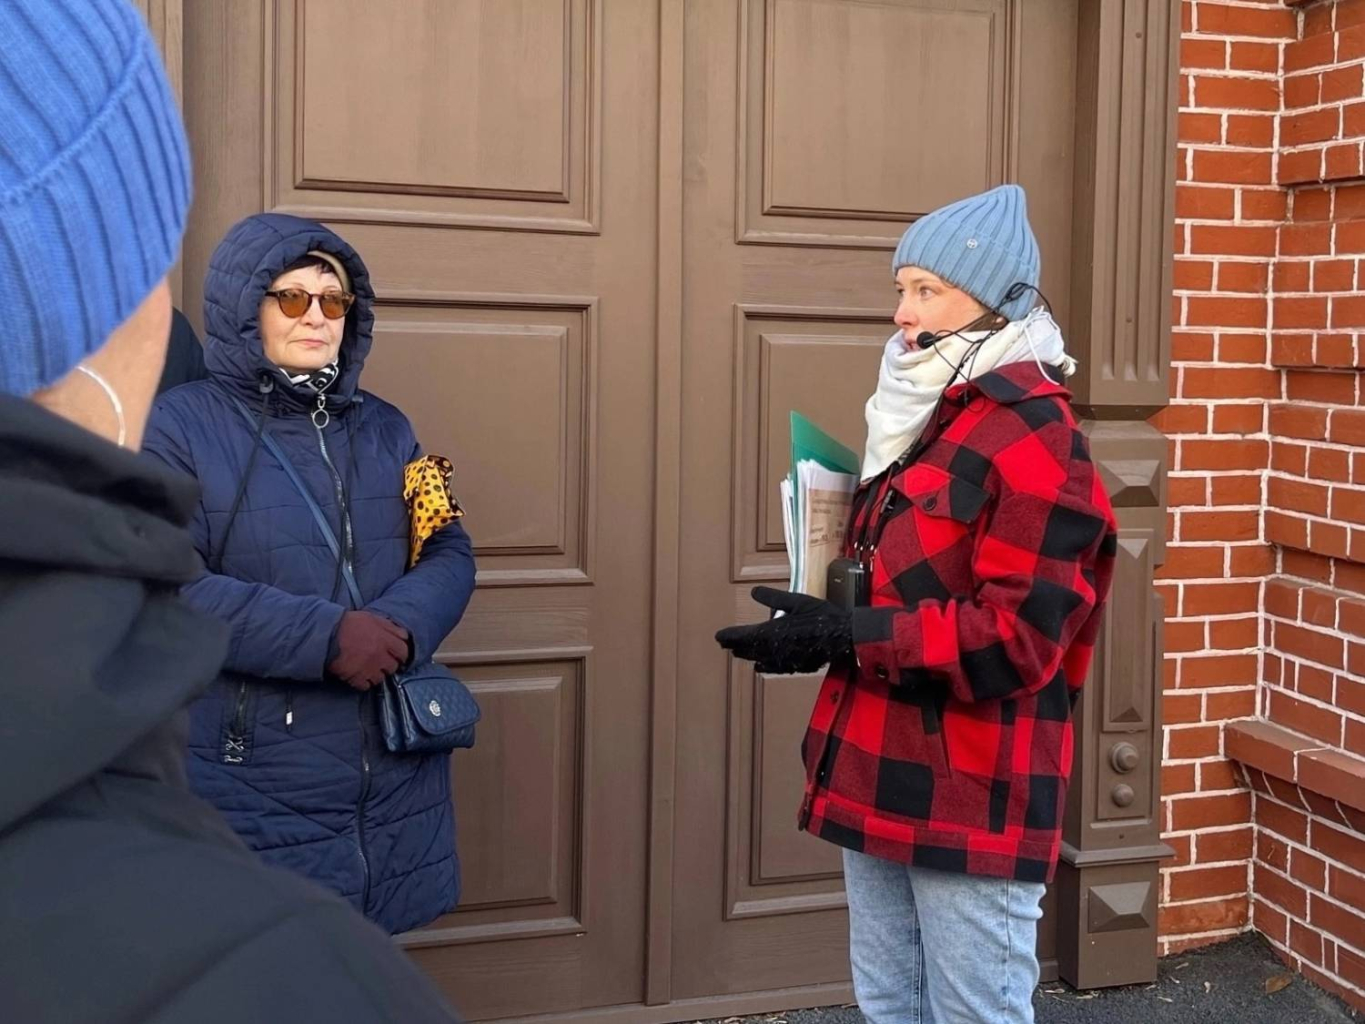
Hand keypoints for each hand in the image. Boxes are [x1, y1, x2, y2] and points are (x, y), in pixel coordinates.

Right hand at [327, 611, 408, 690]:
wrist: (326, 634)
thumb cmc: (348, 623)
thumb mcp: (373, 618)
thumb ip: (390, 627)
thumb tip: (404, 635)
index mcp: (386, 640)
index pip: (404, 652)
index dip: (401, 654)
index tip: (397, 655)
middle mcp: (380, 655)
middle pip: (393, 667)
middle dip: (389, 664)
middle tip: (381, 661)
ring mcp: (369, 668)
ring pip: (381, 678)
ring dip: (376, 674)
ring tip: (368, 668)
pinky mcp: (357, 678)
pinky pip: (366, 686)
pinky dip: (363, 682)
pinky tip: (358, 675)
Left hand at [714, 587, 851, 674]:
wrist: (845, 638)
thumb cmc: (822, 617)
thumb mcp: (797, 601)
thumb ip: (774, 599)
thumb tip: (754, 592)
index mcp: (772, 633)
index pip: (743, 636)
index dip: (729, 636)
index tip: (718, 636)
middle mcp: (775, 649)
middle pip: (749, 650)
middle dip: (735, 645)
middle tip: (723, 643)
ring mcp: (785, 660)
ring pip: (759, 660)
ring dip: (747, 655)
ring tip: (737, 652)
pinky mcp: (796, 666)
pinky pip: (774, 667)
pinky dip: (764, 666)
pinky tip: (761, 667)